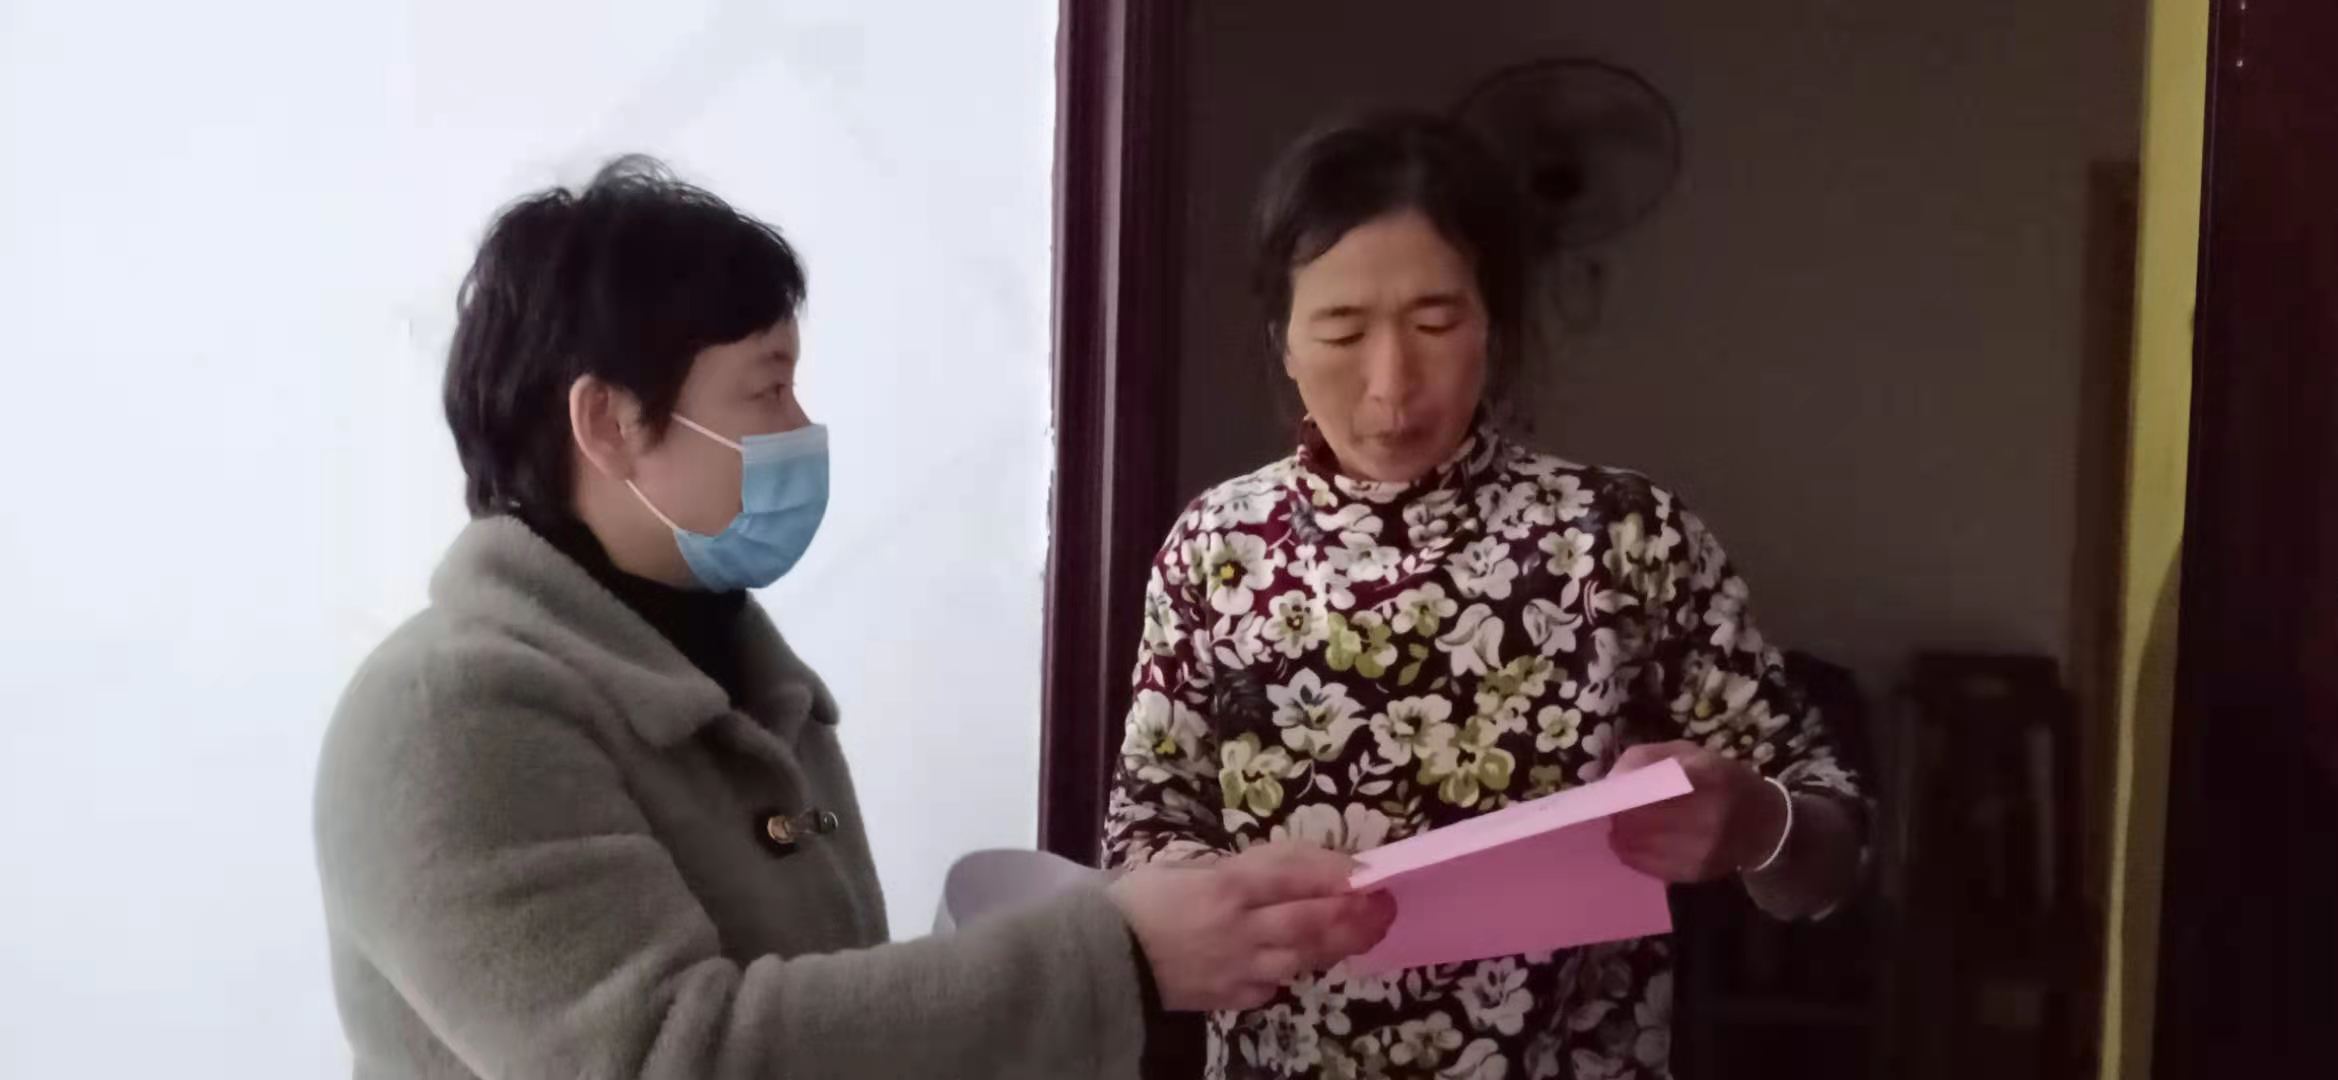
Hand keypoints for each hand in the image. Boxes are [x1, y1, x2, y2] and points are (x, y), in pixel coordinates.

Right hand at [1110, 842, 1396, 1010]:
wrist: (1101, 958)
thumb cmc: (1139, 901)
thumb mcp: (1187, 865)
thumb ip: (1241, 869)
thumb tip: (1293, 869)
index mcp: (1226, 886)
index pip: (1296, 876)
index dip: (1336, 873)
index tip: (1367, 871)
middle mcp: (1241, 928)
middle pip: (1312, 922)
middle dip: (1355, 914)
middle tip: (1386, 905)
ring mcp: (1240, 969)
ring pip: (1303, 958)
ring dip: (1339, 946)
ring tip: (1366, 934)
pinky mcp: (1231, 998)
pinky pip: (1274, 986)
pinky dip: (1295, 972)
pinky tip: (1309, 962)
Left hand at [1608, 741, 1788, 882]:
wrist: (1763, 824)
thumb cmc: (1719, 780)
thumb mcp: (1689, 754)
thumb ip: (1647, 759)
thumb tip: (1612, 782)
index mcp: (1709, 775)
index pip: (1655, 784)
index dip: (1625, 790)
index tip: (1610, 792)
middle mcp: (1711, 814)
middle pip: (1643, 818)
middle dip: (1619, 815)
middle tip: (1609, 811)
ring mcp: (1705, 848)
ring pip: (1642, 845)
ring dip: (1622, 836)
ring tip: (1617, 827)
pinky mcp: (1698, 872)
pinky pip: (1651, 867)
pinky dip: (1633, 855)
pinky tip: (1628, 845)